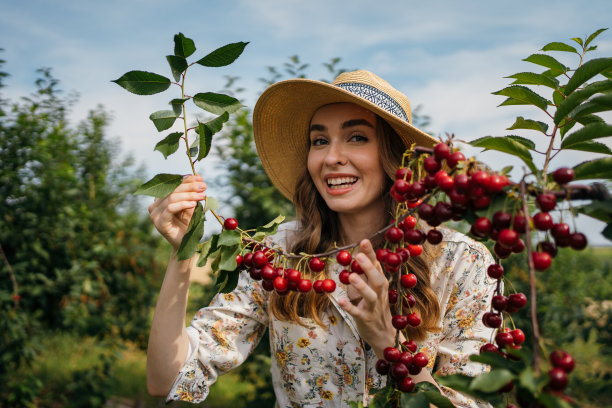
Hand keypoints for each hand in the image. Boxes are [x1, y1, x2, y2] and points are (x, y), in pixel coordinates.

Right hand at [148, 175, 206, 250]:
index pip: (173, 185)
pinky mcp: (159, 222)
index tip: (200, 178)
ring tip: (202, 195)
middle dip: (190, 186)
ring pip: (171, 198)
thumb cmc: (188, 225)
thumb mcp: (191, 206)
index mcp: (161, 199)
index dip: (186, 180)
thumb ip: (192, 194)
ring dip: (189, 195)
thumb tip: (199, 178)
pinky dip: (183, 204)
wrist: (186, 244)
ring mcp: (155, 214)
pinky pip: (170, 209)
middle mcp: (155, 205)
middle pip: (172, 190)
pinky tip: (193, 204)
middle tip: (204, 186)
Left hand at [337, 239, 395, 358]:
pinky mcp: (365, 319)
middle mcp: (379, 294)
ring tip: (351, 276)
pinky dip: (349, 307)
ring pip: (370, 296)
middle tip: (358, 255)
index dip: (371, 254)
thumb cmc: (376, 307)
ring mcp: (373, 307)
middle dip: (368, 267)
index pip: (377, 266)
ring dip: (361, 286)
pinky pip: (357, 313)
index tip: (363, 241)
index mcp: (380, 284)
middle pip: (377, 279)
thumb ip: (368, 274)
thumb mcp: (375, 289)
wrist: (384, 335)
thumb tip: (360, 255)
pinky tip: (340, 300)